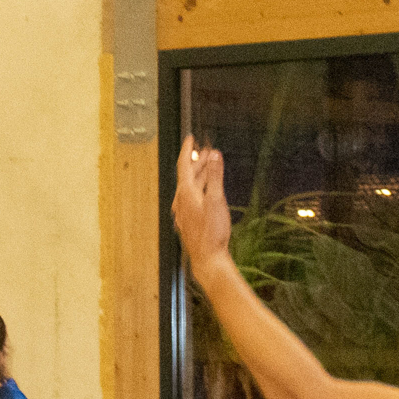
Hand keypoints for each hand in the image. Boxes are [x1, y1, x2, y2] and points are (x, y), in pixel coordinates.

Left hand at [170, 139, 234, 276]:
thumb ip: (215, 176)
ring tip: (211, 167)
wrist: (208, 259)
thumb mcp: (217, 200)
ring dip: (200, 175)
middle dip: (197, 162)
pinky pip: (192, 198)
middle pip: (187, 175)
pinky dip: (200, 188)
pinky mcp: (188, 220)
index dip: (188, 150)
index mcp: (186, 193)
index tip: (190, 138)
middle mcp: (181, 201)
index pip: (183, 164)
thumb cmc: (212, 232)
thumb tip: (215, 155)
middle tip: (207, 152)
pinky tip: (208, 191)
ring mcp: (183, 211)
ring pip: (190, 187)